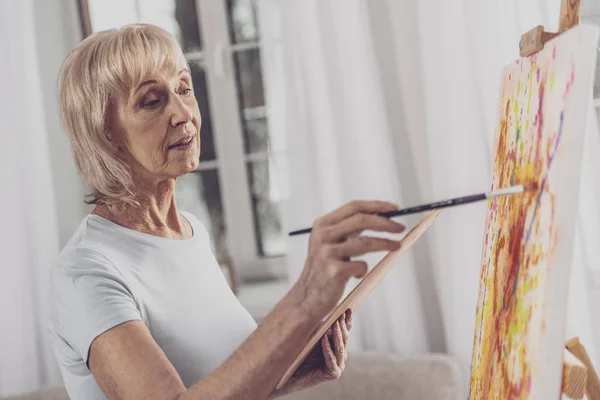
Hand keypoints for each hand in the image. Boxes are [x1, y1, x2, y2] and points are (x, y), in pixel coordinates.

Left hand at [270, 309, 352, 397]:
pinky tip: (324, 338)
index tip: (348, 308)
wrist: (285, 372)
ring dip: (337, 334)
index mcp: (336, 346)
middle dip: (342, 325)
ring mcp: (338, 365)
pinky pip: (331, 359)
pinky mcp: (332, 374)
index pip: (345, 331)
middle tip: (340, 314)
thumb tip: (325, 309)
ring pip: (340, 348)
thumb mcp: (310, 336)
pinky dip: (327, 348)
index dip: (347, 320)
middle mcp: (340, 356)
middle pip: (344, 338)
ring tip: (335, 323)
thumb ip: (320, 327)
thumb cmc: (297, 352)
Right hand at [294, 200, 405, 319]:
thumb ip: (350, 229)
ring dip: (385, 243)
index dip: (376, 206)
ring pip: (365, 243)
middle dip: (385, 223)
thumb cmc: (325, 268)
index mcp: (322, 224)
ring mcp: (327, 253)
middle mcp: (323, 236)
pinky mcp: (333, 271)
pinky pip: (362, 266)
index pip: (354, 207)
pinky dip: (364, 270)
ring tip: (397, 246)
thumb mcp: (331, 242)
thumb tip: (382, 217)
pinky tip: (357, 274)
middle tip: (400, 228)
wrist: (307, 296)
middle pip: (361, 220)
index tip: (394, 208)